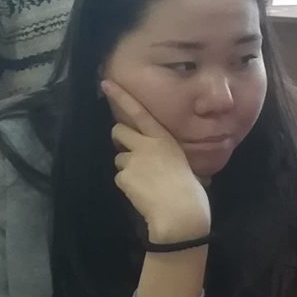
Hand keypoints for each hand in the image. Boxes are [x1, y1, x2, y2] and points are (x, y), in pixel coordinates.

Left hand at [102, 81, 208, 244]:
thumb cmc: (190, 191)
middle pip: (119, 130)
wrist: (180, 212)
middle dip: (119, 138)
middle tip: (127, 148)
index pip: (139, 112)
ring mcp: (132, 160)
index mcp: (164, 138)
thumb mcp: (186, 166)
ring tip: (144, 182)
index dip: (121, 96)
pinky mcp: (123, 177)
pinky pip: (121, 178)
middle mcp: (146, 144)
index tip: (105, 83)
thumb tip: (171, 165)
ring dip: (127, 167)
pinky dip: (128, 185)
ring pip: (119, 158)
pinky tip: (140, 194)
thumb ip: (171, 159)